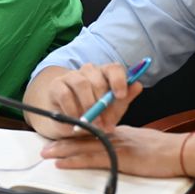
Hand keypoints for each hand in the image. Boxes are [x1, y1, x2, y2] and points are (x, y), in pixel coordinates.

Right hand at [26, 63, 143, 138]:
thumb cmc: (95, 115)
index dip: (119, 80)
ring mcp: (71, 76)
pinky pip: (65, 94)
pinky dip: (72, 109)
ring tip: (92, 123)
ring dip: (88, 105)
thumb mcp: (112, 111)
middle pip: (98, 78)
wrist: (69, 125)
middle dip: (103, 103)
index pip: (114, 68)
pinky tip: (76, 120)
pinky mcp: (56, 86)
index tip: (121, 95)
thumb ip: (124, 99)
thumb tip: (138, 85)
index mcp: (105, 74)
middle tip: (106, 123)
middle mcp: (88, 71)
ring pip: (82, 83)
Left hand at [41, 125, 185, 177]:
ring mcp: (116, 146)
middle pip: (84, 137)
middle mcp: (115, 136)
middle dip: (63, 142)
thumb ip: (130, 142)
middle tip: (46, 146)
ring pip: (84, 146)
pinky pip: (92, 158)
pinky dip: (75, 160)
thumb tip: (122, 147)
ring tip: (47, 153)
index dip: (76, 134)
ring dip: (63, 150)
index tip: (62, 137)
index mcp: (120, 132)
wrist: (178, 151)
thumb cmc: (165, 150)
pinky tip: (63, 163)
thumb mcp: (144, 142)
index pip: (93, 132)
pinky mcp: (119, 157)